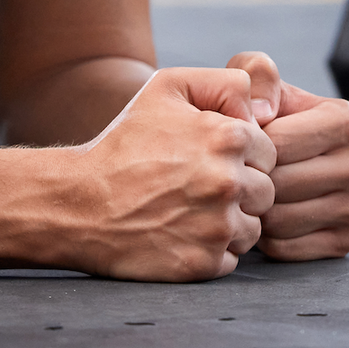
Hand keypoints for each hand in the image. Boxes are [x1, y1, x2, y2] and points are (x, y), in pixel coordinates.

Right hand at [61, 66, 276, 280]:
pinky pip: (231, 260)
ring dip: (230, 223)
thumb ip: (225, 83)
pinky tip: (181, 234)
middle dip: (241, 190)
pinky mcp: (202, 264)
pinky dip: (211, 252)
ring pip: (253, 229)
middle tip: (198, 187)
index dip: (243, 156)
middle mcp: (228, 182)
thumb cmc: (125, 142)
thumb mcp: (167, 87)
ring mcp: (216, 227)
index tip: (209, 158)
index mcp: (228, 137)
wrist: (79, 203)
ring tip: (190, 211)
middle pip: (266, 191)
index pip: (269, 152)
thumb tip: (261, 108)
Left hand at [226, 52, 348, 260]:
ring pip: (280, 220)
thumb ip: (256, 73)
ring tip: (250, 189)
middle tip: (237, 171)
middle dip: (249, 179)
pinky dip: (264, 237)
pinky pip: (284, 248)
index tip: (237, 141)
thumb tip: (261, 113)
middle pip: (280, 184)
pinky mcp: (345, 242)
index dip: (246, 145)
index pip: (279, 144)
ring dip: (254, 209)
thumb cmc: (268, 113)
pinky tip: (265, 213)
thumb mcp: (259, 78)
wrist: (286, 156)